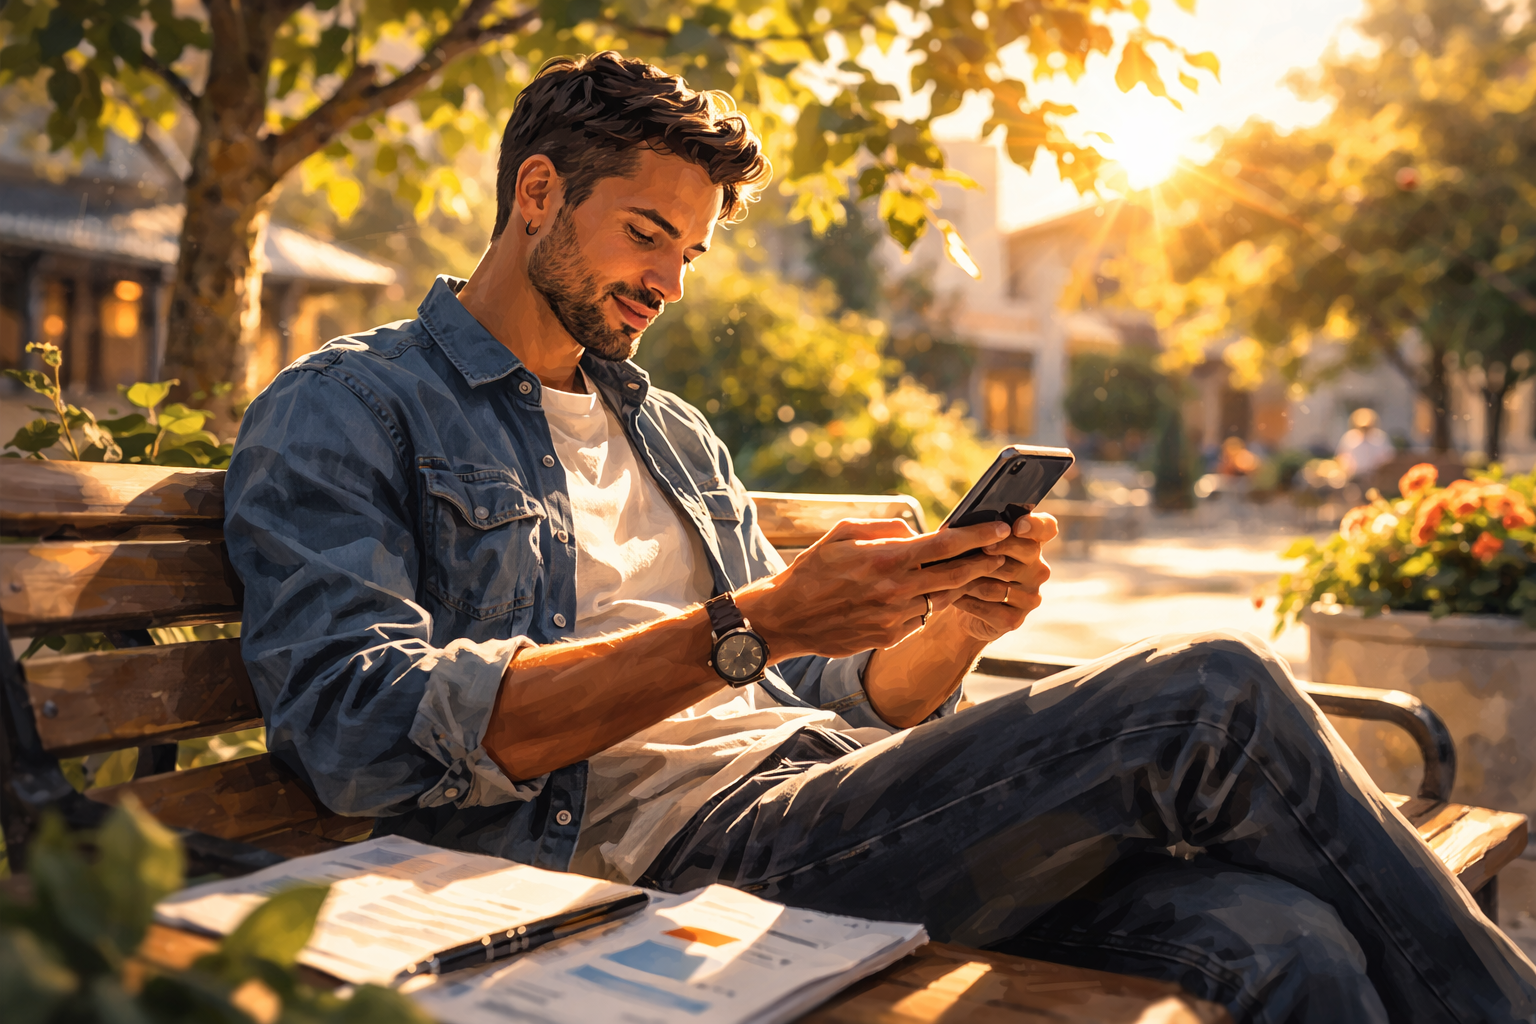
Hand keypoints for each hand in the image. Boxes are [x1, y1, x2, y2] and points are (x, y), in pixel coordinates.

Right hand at [736, 518, 1013, 659]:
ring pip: (941, 598)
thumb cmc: (811, 570)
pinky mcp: (889, 637)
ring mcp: (895, 617)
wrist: (786, 619)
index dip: (979, 535)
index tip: (1002, 527)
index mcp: (887, 559)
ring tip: (973, 572)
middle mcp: (897, 590)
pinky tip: (925, 595)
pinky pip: (920, 618)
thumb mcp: (842, 534)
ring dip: (959, 585)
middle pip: (957, 574)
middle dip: (984, 561)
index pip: (946, 545)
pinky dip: (927, 604)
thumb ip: (884, 528)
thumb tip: (916, 533)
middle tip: (1001, 551)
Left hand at [946, 512, 1055, 642]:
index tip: (1017, 526)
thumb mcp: (976, 545)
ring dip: (971, 580)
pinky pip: (988, 607)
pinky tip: (955, 597)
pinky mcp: (1015, 619)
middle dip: (995, 550)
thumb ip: (981, 534)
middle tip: (974, 549)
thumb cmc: (971, 565)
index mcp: (1032, 544)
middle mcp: (1038, 571)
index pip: (1046, 528)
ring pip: (998, 584)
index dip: (1036, 526)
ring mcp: (1030, 597)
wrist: (966, 606)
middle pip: (1024, 553)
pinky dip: (967, 601)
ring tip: (952, 577)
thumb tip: (969, 528)